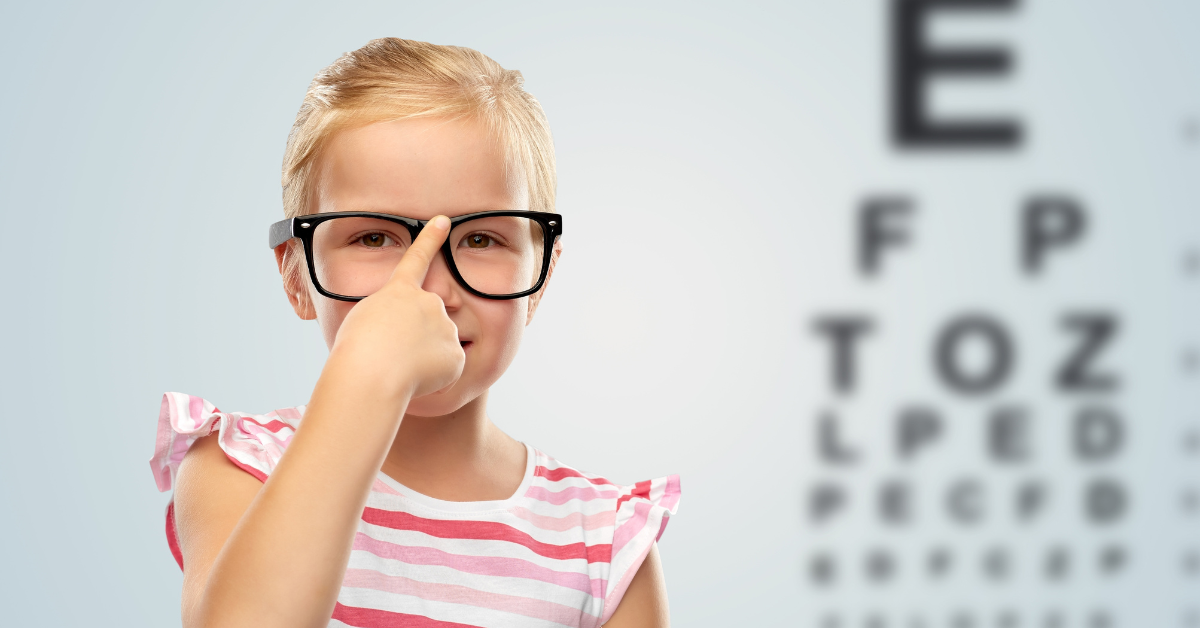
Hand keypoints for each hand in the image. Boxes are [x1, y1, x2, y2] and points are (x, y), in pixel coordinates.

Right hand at [327, 215, 465, 398]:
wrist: (373, 372)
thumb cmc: (356, 350)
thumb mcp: (362, 321)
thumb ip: (389, 317)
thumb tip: (407, 336)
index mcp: (400, 292)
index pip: (417, 259)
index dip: (431, 238)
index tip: (443, 220)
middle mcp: (428, 302)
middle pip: (428, 318)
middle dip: (416, 335)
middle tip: (394, 352)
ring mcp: (445, 327)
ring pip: (437, 344)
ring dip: (422, 357)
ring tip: (400, 367)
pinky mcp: (456, 354)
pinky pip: (447, 367)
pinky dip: (433, 376)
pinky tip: (417, 378)